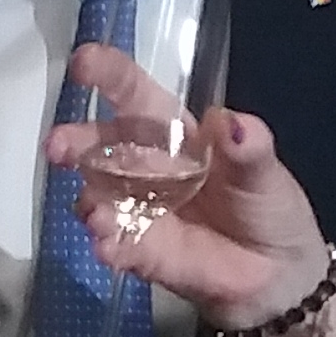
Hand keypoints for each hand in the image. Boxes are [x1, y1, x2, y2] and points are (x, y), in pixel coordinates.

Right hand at [44, 48, 334, 326]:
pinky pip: (115, 244)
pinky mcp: (139, 251)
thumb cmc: (267, 207)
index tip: (83, 62)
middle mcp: (144, 167)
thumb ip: (250, 150)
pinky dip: (107, 243)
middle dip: (75, 141)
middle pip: (100, 146)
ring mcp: (137, 209)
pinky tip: (108, 244)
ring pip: (98, 196)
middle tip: (57, 146)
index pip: (136, 96)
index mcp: (174, 134)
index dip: (109, 76)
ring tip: (96, 213)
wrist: (278, 275)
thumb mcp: (266, 174)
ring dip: (90, 200)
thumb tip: (232, 123)